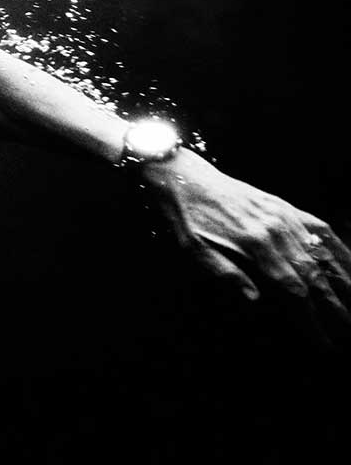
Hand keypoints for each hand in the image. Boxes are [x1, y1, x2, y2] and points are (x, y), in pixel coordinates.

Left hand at [141, 149, 350, 344]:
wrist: (185, 178)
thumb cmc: (188, 218)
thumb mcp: (196, 250)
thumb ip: (227, 274)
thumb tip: (256, 300)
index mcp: (254, 246)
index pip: (293, 290)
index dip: (310, 318)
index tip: (323, 341)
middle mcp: (276, 231)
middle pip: (314, 275)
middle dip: (334, 306)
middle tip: (347, 328)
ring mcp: (283, 216)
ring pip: (323, 253)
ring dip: (344, 280)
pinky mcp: (284, 206)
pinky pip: (319, 227)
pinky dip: (338, 247)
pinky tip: (350, 263)